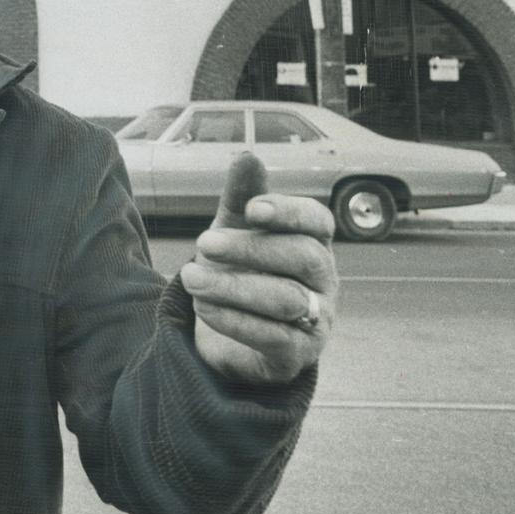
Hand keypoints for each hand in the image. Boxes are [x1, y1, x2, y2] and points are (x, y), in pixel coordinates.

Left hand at [179, 152, 337, 383]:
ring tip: (190, 279)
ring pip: (287, 299)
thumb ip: (240, 198)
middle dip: (250, 248)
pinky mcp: (297, 356)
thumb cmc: (239, 271)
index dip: (289, 212)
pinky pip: (274, 337)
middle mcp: (323, 281)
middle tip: (202, 244)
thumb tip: (248, 156)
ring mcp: (317, 320)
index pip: (317, 221)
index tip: (251, 209)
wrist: (226, 333)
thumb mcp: (233, 231)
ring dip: (234, 287)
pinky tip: (204, 308)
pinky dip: (235, 320)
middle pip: (302, 257)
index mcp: (313, 243)